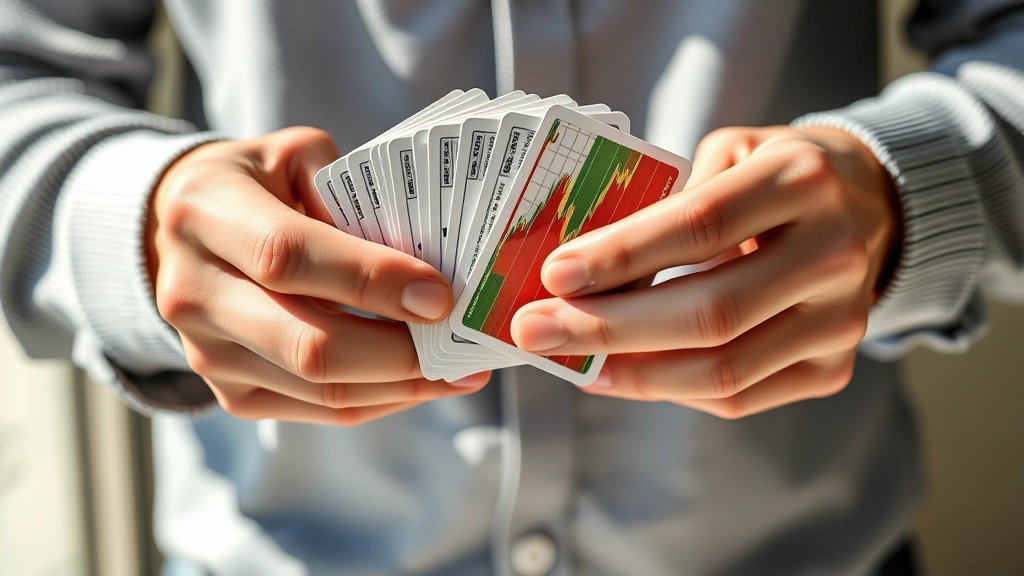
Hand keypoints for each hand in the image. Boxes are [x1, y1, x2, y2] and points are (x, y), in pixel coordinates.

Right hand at [146, 127, 488, 425]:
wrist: (179, 236)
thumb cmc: (257, 185)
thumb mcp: (294, 157)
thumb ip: (352, 195)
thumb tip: (426, 262)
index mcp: (206, 213)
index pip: (288, 257)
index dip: (369, 280)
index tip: (440, 296)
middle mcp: (193, 292)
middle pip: (308, 345)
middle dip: (400, 351)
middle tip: (463, 342)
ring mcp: (206, 353)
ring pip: (321, 389)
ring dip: (404, 385)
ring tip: (462, 368)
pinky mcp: (229, 393)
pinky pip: (320, 411)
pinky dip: (382, 399)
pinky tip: (424, 381)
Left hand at [511, 126, 900, 418]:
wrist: (867, 206)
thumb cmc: (773, 175)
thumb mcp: (728, 154)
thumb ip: (665, 204)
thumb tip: (580, 272)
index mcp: (802, 180)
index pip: (700, 226)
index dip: (622, 255)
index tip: (555, 274)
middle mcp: (834, 253)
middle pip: (709, 312)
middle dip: (607, 328)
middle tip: (534, 330)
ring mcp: (841, 320)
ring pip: (722, 370)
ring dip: (630, 372)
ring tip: (567, 360)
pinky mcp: (833, 367)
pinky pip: (738, 396)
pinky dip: (669, 390)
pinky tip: (618, 374)